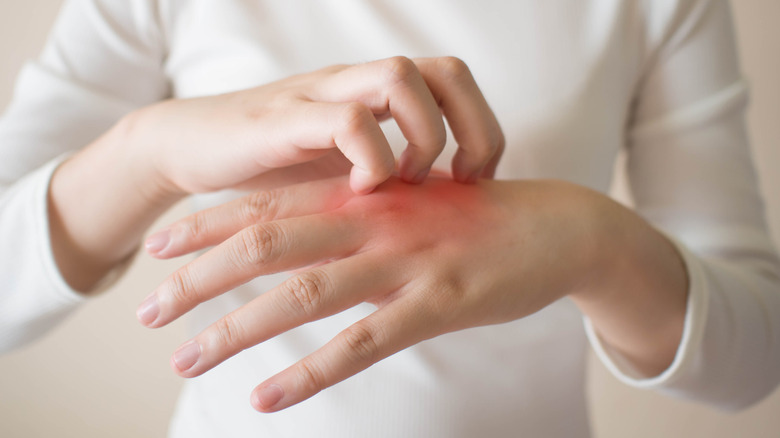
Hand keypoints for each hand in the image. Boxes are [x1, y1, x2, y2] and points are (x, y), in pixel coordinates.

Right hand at [129, 56, 503, 195]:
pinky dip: (370, 158)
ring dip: (421, 137)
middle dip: (470, 127)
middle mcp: (354, 83)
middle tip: (460, 180)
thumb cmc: (273, 167)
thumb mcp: (344, 172)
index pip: (454, 80)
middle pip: (443, 70)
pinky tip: (361, 192)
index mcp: (374, 94)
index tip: (475, 180)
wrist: (191, 149)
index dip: (482, 126)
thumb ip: (391, 179)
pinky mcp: (284, 119)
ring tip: (406, 183)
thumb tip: (449, 210)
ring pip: (400, 78)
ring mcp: (320, 96)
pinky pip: (348, 120)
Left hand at [139, 176, 627, 410]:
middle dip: (199, 278)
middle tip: (147, 310)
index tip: (158, 247)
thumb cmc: (474, 218)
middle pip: (266, 245)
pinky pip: (362, 343)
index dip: (207, 224)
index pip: (268, 203)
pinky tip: (266, 397)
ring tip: (185, 358)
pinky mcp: (437, 302)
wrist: (557, 226)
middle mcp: (373, 221)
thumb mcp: (409, 204)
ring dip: (236, 329)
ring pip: (302, 295)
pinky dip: (309, 372)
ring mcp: (404, 262)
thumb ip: (357, 218)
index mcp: (364, 194)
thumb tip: (304, 244)